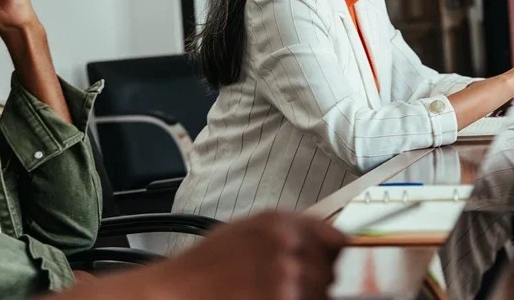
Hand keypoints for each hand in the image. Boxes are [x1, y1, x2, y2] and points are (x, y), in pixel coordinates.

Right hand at [146, 213, 345, 299]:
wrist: (176, 290)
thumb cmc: (206, 264)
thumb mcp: (247, 230)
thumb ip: (289, 231)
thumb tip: (331, 242)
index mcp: (279, 221)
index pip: (335, 238)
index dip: (336, 256)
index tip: (336, 265)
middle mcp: (285, 243)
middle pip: (330, 271)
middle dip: (318, 283)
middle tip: (292, 288)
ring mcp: (283, 275)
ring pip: (321, 294)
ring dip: (306, 299)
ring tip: (277, 295)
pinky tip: (268, 299)